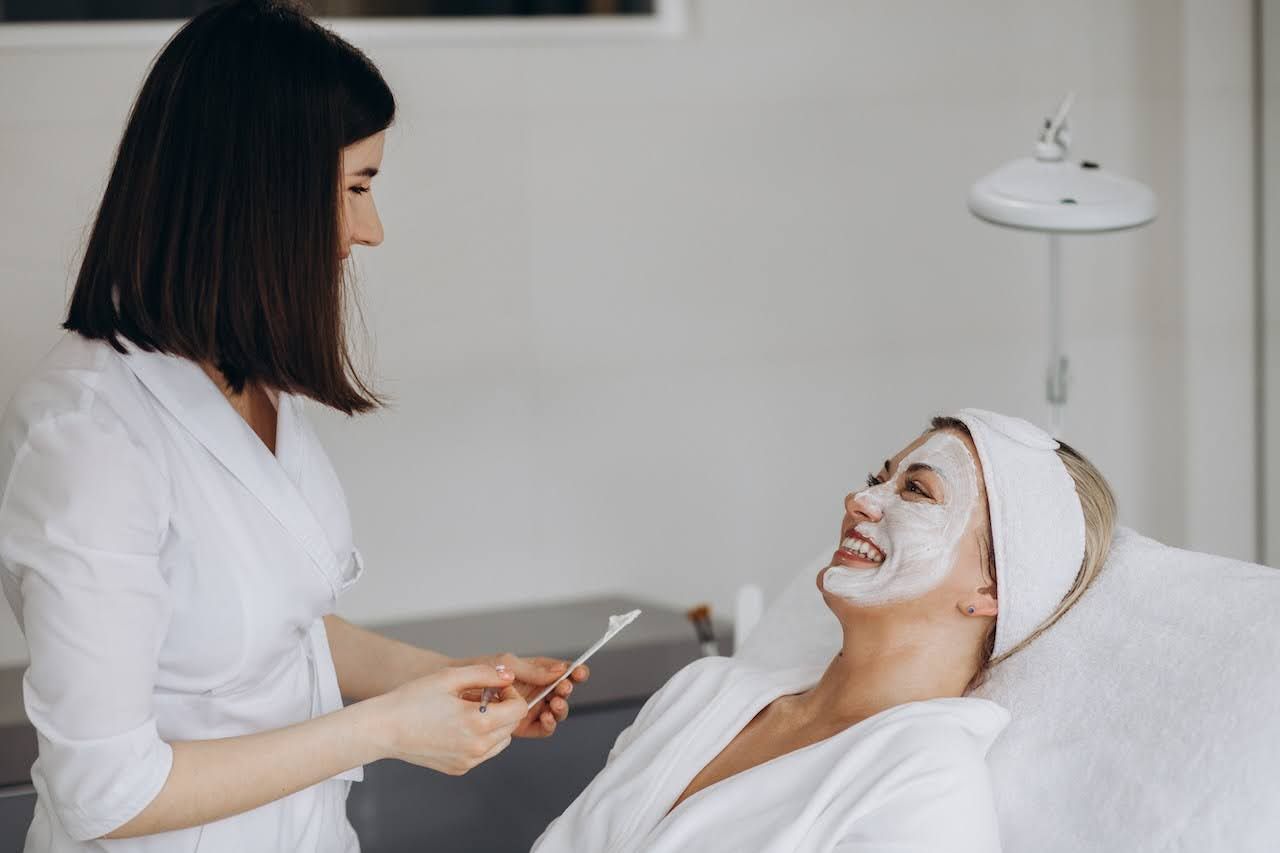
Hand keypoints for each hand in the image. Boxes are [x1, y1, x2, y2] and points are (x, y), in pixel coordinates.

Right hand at [372, 664, 525, 774]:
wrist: (383, 729)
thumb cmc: (412, 700)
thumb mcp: (450, 677)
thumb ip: (485, 673)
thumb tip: (509, 675)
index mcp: (478, 723)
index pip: (518, 710)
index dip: (511, 694)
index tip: (494, 688)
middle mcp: (477, 747)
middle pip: (512, 726)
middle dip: (504, 708)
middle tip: (480, 696)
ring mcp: (469, 761)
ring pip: (501, 741)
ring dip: (495, 725)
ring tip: (469, 711)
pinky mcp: (459, 769)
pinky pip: (484, 753)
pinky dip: (481, 739)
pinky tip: (459, 726)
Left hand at [468, 653, 590, 738]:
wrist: (456, 690)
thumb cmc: (479, 671)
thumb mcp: (508, 664)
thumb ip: (533, 670)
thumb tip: (560, 669)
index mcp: (536, 672)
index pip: (562, 671)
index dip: (574, 672)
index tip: (579, 672)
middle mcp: (536, 690)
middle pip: (562, 693)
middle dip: (566, 690)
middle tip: (563, 688)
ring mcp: (530, 708)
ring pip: (555, 711)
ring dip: (559, 708)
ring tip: (554, 704)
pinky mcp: (522, 726)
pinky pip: (542, 728)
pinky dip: (548, 725)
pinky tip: (546, 718)